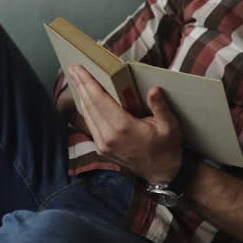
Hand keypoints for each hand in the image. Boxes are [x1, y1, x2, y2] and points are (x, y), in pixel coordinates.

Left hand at [65, 65, 184, 184]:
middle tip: (73, 68)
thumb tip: (153, 89)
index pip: (99, 99)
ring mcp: (103, 144)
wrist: (162, 173)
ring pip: (87, 115)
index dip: (87, 82)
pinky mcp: (102, 148)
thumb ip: (160, 107)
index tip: (78, 68)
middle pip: (89, 105)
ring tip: (77, 79)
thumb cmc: (167, 148)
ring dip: (81, 96)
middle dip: (80, 85)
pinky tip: (86, 99)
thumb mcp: (170, 126)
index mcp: (123, 128)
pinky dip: (87, 109)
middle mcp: (108, 136)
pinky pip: (90, 124)